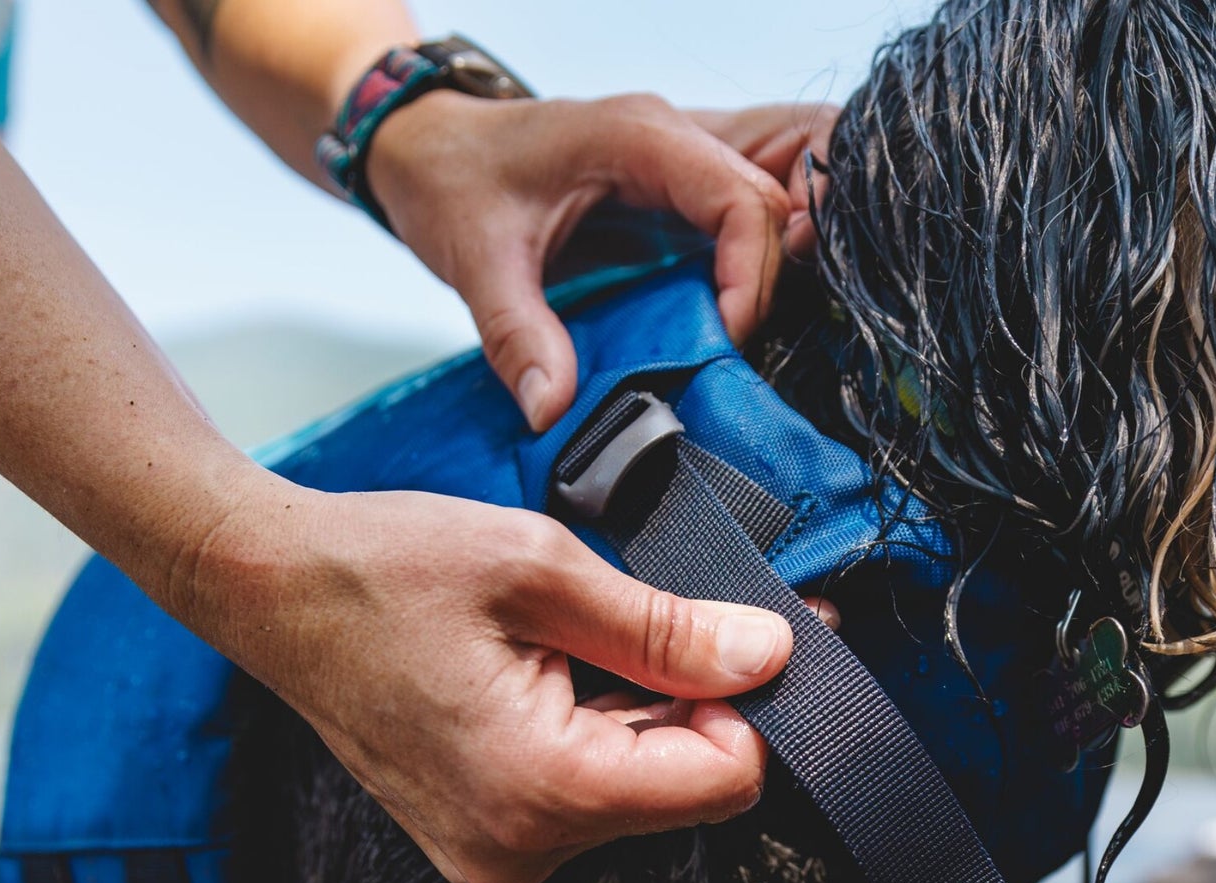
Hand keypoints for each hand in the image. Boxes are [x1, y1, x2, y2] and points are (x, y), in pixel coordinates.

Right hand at [186, 478, 794, 882]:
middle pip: (687, 789)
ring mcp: (499, 854)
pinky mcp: (486, 838)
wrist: (271, 593)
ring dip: (648, 712)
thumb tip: (769, 655)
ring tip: (587, 635)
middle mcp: (524, 849)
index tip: (755, 634)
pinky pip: (588, 793)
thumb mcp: (540, 570)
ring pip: (640, 789)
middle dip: (703, 702)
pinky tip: (562, 670)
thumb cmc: (383, 569)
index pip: (726, 780)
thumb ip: (667, 627)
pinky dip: (603, 731)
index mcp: (545, 789)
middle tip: (683, 612)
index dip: (754, 704)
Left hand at [365, 92, 837, 430]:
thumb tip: (554, 412)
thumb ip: (517, 334)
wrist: (430, 146)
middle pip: (780, 199)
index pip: (743, 199)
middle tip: (750, 347)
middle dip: (783, 276)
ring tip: (754, 339)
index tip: (727, 341)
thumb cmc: (453, 179)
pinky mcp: (681, 198)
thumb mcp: (476, 258)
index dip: (750, 278)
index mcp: (642, 138)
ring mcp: (686, 167)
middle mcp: (679, 141)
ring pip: (780, 202)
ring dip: (784, 266)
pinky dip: (756, 272)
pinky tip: (734, 326)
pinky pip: (747, 226)